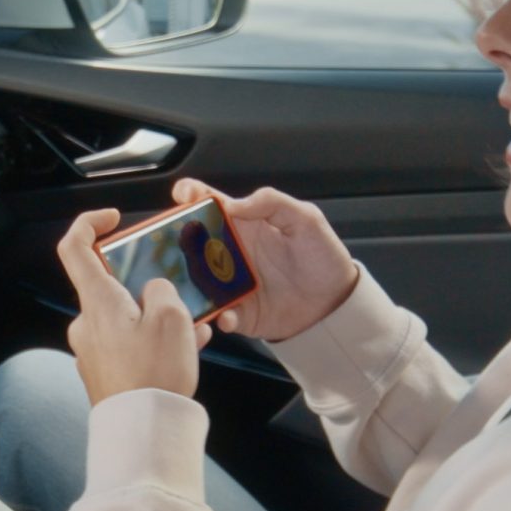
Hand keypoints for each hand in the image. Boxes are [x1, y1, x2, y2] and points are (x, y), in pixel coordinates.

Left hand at [56, 208, 212, 405]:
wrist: (144, 430)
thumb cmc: (154, 374)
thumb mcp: (172, 317)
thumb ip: (162, 289)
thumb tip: (154, 290)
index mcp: (97, 301)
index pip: (74, 247)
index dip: (89, 223)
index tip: (112, 218)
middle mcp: (87, 324)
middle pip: (111, 286)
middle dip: (147, 286)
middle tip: (178, 295)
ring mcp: (93, 351)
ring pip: (127, 318)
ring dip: (158, 318)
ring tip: (193, 330)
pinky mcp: (104, 374)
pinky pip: (130, 345)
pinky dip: (155, 342)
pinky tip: (186, 351)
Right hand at [170, 179, 356, 341]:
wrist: (337, 301)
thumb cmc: (322, 255)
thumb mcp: (305, 218)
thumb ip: (271, 202)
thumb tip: (233, 203)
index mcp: (244, 224)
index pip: (211, 205)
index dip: (192, 195)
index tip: (183, 194)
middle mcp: (230, 253)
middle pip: (193, 243)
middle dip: (176, 240)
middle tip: (173, 242)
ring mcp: (231, 284)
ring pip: (196, 281)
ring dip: (187, 283)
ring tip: (185, 284)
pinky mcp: (239, 313)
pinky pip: (219, 314)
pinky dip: (218, 316)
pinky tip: (227, 314)